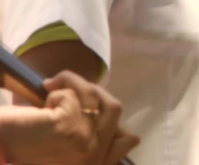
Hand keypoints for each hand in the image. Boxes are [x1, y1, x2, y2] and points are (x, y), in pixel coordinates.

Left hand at [0, 71, 138, 164]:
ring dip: (73, 84)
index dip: (112, 118)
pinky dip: (56, 92)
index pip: (128, 138)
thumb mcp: (67, 148)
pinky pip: (71, 96)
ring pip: (94, 96)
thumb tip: (109, 111)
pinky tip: (42, 103)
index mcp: (96, 163)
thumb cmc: (26, 152)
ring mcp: (82, 143)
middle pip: (115, 108)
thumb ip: (91, 136)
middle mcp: (94, 157)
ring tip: (52, 90)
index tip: (86, 111)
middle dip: (91, 91)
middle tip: (65, 90)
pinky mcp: (66, 128)